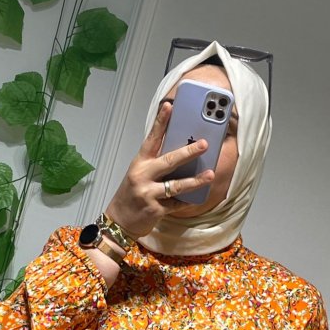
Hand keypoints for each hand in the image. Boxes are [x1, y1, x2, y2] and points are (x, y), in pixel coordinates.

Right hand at [104, 100, 214, 237]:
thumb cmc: (131, 195)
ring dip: (195, 180)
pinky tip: (197, 197)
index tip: (169, 106)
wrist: (118, 222)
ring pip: (176, 185)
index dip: (160, 122)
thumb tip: (182, 152)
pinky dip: (187, 201)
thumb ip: (156, 164)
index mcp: (139, 164)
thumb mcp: (139, 175)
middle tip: (204, 144)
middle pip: (168, 161)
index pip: (151, 139)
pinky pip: (176, 204)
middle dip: (188, 152)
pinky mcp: (155, 210)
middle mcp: (142, 176)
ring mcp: (148, 194)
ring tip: (210, 174)